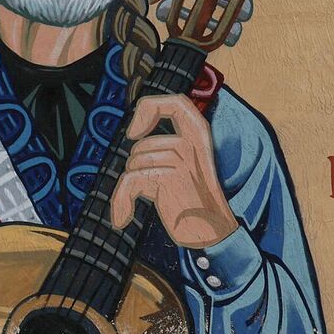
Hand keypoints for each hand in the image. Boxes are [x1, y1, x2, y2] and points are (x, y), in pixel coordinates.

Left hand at [107, 95, 237, 249]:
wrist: (211, 232)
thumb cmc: (192, 198)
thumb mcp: (186, 162)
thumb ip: (167, 144)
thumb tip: (132, 131)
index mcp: (199, 133)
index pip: (175, 101)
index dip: (148, 108)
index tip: (135, 133)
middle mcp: (193, 142)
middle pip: (141, 145)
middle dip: (137, 167)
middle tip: (156, 187)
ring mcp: (183, 160)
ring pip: (134, 164)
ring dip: (134, 185)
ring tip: (155, 199)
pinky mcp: (171, 179)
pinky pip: (130, 182)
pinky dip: (121, 201)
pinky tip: (122, 217)